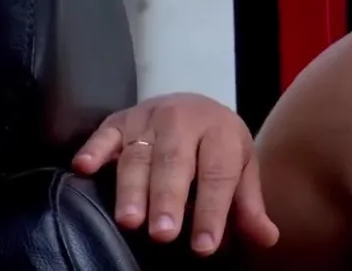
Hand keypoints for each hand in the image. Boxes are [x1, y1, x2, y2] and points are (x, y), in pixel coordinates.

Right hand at [72, 93, 280, 255]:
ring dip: (132, 188)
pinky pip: (105, 133)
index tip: (204, 246)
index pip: (217, 174)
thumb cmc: (217, 149)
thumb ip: (248, 206)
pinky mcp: (119, 119)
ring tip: (129, 221)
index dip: (212, 211)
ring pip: (139, 154)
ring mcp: (149, 117)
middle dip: (168, 199)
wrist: (195, 106)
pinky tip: (83, 168)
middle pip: (175, 162)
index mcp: (221, 131)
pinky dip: (94, 149)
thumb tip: (268, 239)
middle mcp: (184, 120)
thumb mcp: (240, 170)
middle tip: (163, 235)